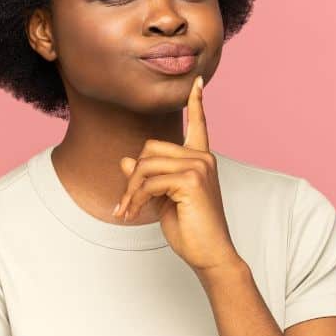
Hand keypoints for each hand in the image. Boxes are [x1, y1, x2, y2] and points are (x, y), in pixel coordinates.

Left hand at [113, 75, 240, 273]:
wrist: (210, 255)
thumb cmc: (191, 229)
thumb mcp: (163, 199)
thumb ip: (148, 177)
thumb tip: (126, 159)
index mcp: (200, 160)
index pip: (198, 124)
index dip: (195, 102)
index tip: (195, 81)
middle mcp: (202, 158)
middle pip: (150, 149)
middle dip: (132, 177)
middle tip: (126, 204)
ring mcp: (199, 166)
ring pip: (145, 166)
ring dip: (130, 191)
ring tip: (127, 212)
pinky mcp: (191, 180)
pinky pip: (149, 182)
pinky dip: (135, 199)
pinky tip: (133, 214)